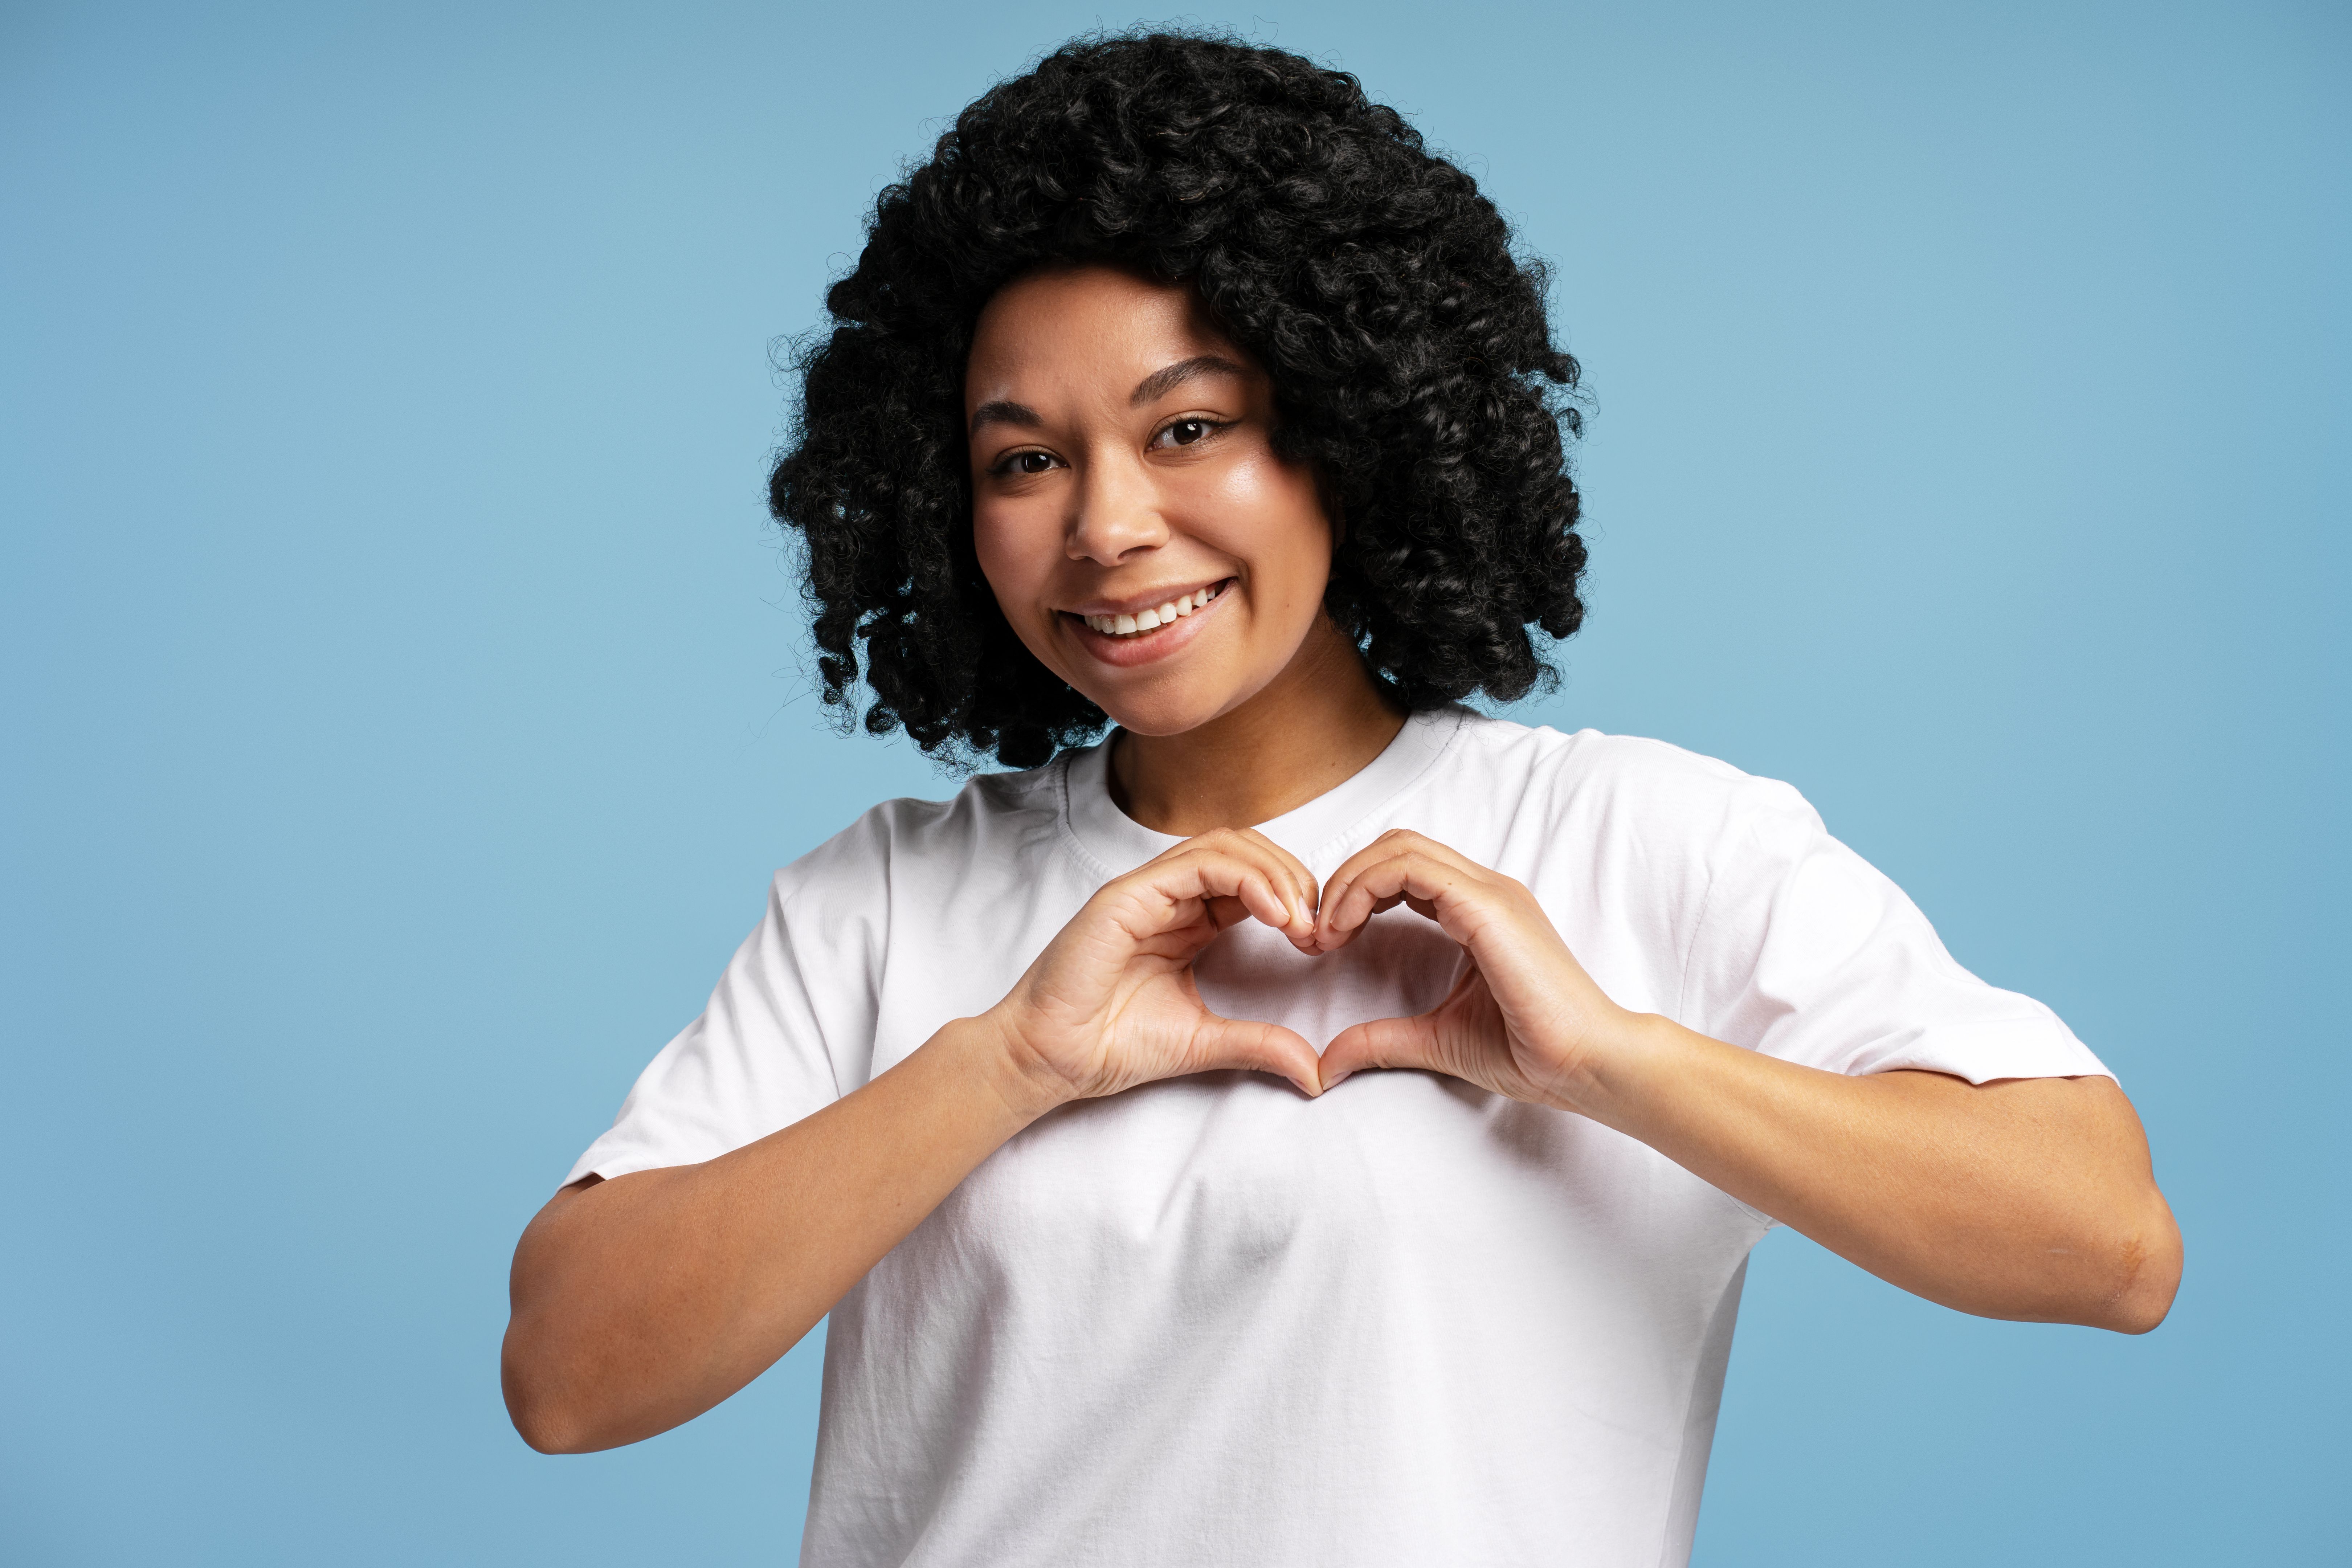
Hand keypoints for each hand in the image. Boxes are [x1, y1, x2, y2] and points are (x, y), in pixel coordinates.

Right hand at [984, 828, 1327, 1107]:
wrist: (1052, 1058)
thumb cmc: (1112, 1044)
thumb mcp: (1205, 1042)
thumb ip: (1259, 1045)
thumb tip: (1316, 1072)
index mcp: (1187, 920)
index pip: (1253, 879)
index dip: (1295, 897)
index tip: (1320, 942)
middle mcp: (1169, 896)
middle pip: (1247, 850)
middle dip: (1293, 878)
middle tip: (1318, 926)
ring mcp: (1147, 890)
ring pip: (1226, 845)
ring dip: (1275, 874)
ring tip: (1300, 919)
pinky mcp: (1128, 894)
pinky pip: (1198, 864)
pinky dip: (1246, 879)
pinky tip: (1275, 914)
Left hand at [1312, 830, 1636, 1109]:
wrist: (1587, 1064)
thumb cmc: (1531, 1052)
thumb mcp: (1436, 1041)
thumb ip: (1382, 1041)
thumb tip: (1327, 1062)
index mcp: (1477, 911)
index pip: (1402, 868)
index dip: (1354, 893)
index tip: (1326, 941)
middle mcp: (1484, 891)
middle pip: (1395, 847)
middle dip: (1343, 880)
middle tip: (1316, 932)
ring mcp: (1490, 893)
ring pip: (1399, 847)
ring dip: (1348, 881)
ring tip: (1326, 931)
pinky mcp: (1489, 907)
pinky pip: (1413, 869)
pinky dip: (1366, 887)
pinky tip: (1345, 929)